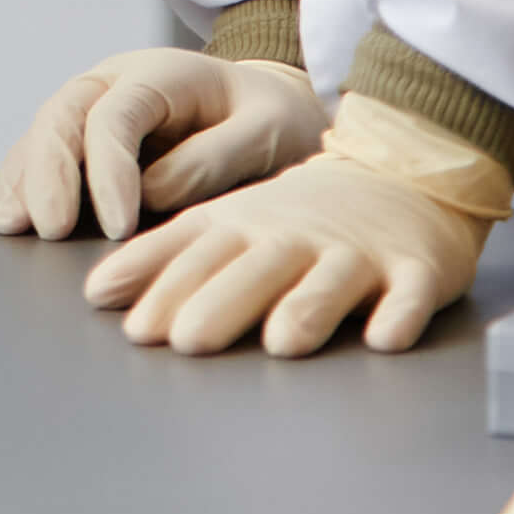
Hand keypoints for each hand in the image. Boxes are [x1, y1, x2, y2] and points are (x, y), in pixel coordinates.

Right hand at [0, 45, 325, 244]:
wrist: (264, 104)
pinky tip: (10, 215)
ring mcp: (91, 103)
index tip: (117, 227)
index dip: (107, 171)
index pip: (114, 117)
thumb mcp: (267, 131)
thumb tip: (150, 194)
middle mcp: (112, 81)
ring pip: (42, 132)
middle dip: (50, 174)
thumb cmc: (269, 118)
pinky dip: (21, 181)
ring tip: (15, 227)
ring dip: (25, 179)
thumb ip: (212, 158)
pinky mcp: (82, 132)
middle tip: (52, 230)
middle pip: (62, 116)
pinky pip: (40, 151)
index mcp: (158, 73)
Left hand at [79, 98, 511, 356]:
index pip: (199, 255)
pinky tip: (385, 338)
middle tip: (186, 340)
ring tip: (281, 342)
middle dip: (220, 302)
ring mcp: (359, 252)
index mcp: (247, 225)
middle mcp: (297, 236)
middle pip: (256, 268)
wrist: (401, 171)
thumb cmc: (299, 214)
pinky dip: (400, 314)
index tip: (132, 326)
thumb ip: (167, 256)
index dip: (165, 287)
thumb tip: (97, 294)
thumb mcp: (230, 221)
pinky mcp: (417, 269)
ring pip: (330, 280)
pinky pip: (411, 293)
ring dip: (307, 309)